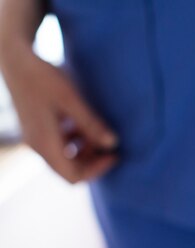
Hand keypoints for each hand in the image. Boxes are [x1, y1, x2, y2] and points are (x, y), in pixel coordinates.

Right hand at [2, 48, 117, 182]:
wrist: (14, 58)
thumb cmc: (42, 76)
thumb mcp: (71, 99)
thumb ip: (91, 124)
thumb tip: (113, 144)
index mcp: (45, 142)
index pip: (73, 175)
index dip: (97, 170)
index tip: (114, 155)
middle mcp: (37, 146)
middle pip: (69, 171)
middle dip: (92, 161)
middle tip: (109, 145)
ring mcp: (34, 139)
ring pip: (64, 159)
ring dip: (84, 150)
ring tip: (94, 130)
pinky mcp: (35, 130)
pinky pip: (58, 146)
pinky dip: (73, 141)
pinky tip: (80, 123)